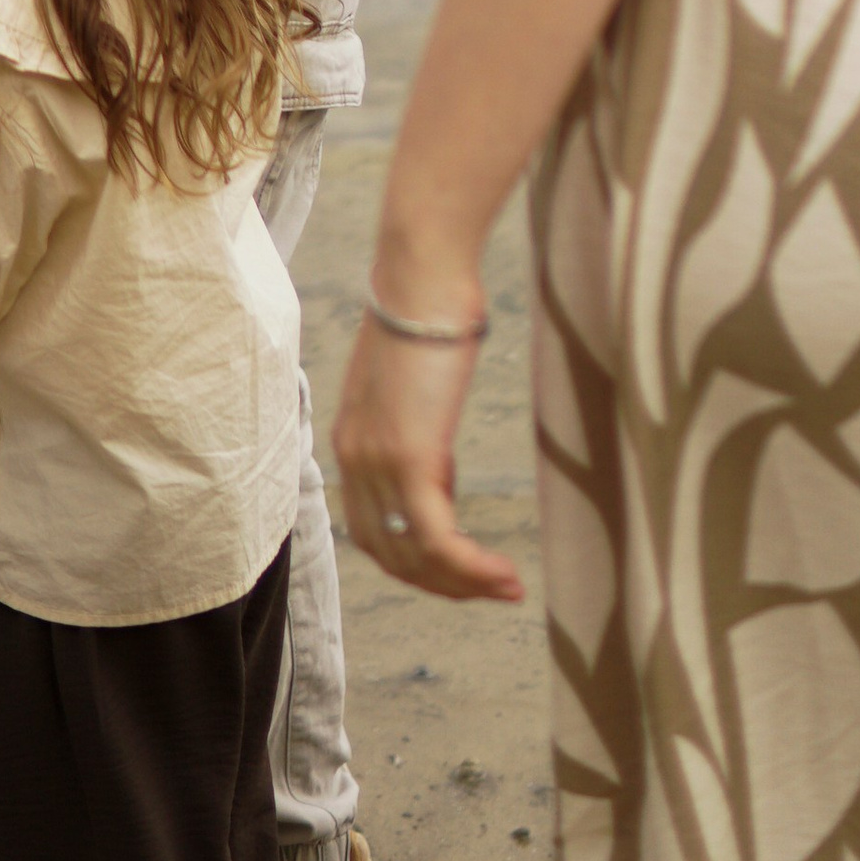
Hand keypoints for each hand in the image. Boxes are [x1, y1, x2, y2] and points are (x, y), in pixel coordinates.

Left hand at [331, 295, 524, 605]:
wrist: (422, 269)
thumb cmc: (427, 308)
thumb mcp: (410, 381)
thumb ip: (412, 426)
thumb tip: (435, 462)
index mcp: (351, 441)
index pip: (371, 531)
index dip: (414, 562)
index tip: (459, 569)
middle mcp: (354, 458)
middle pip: (389, 554)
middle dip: (441, 583)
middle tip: (489, 591)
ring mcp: (378, 460)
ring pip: (415, 556)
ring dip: (463, 584)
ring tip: (508, 588)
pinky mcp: (410, 456)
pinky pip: (437, 540)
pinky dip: (471, 569)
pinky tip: (504, 574)